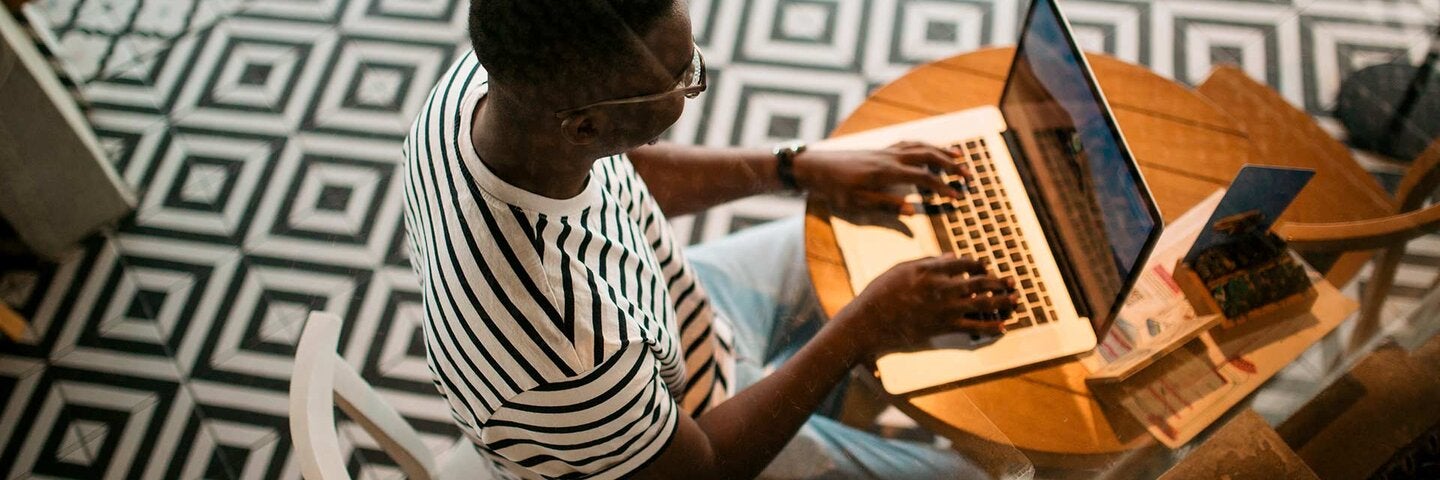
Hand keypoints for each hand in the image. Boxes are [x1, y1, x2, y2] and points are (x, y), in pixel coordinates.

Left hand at [793, 141, 970, 215]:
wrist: (815, 166)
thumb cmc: (834, 189)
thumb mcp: (857, 203)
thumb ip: (887, 206)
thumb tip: (913, 211)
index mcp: (886, 173)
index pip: (924, 179)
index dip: (943, 187)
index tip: (959, 196)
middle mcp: (890, 157)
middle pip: (929, 156)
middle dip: (951, 165)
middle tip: (969, 175)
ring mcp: (886, 150)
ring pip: (921, 146)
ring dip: (942, 152)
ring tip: (960, 158)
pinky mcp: (880, 149)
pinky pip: (909, 143)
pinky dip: (924, 145)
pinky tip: (931, 149)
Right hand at [838, 253, 1017, 354]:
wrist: (871, 321)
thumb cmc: (882, 292)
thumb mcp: (902, 268)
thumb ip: (928, 261)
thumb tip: (950, 256)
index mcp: (931, 268)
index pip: (964, 262)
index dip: (979, 265)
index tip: (985, 268)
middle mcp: (942, 286)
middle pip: (980, 282)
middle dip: (999, 282)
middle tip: (1011, 282)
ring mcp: (945, 308)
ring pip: (983, 303)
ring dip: (1003, 301)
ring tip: (1015, 301)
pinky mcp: (945, 327)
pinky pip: (975, 326)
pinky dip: (992, 326)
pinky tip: (1003, 325)